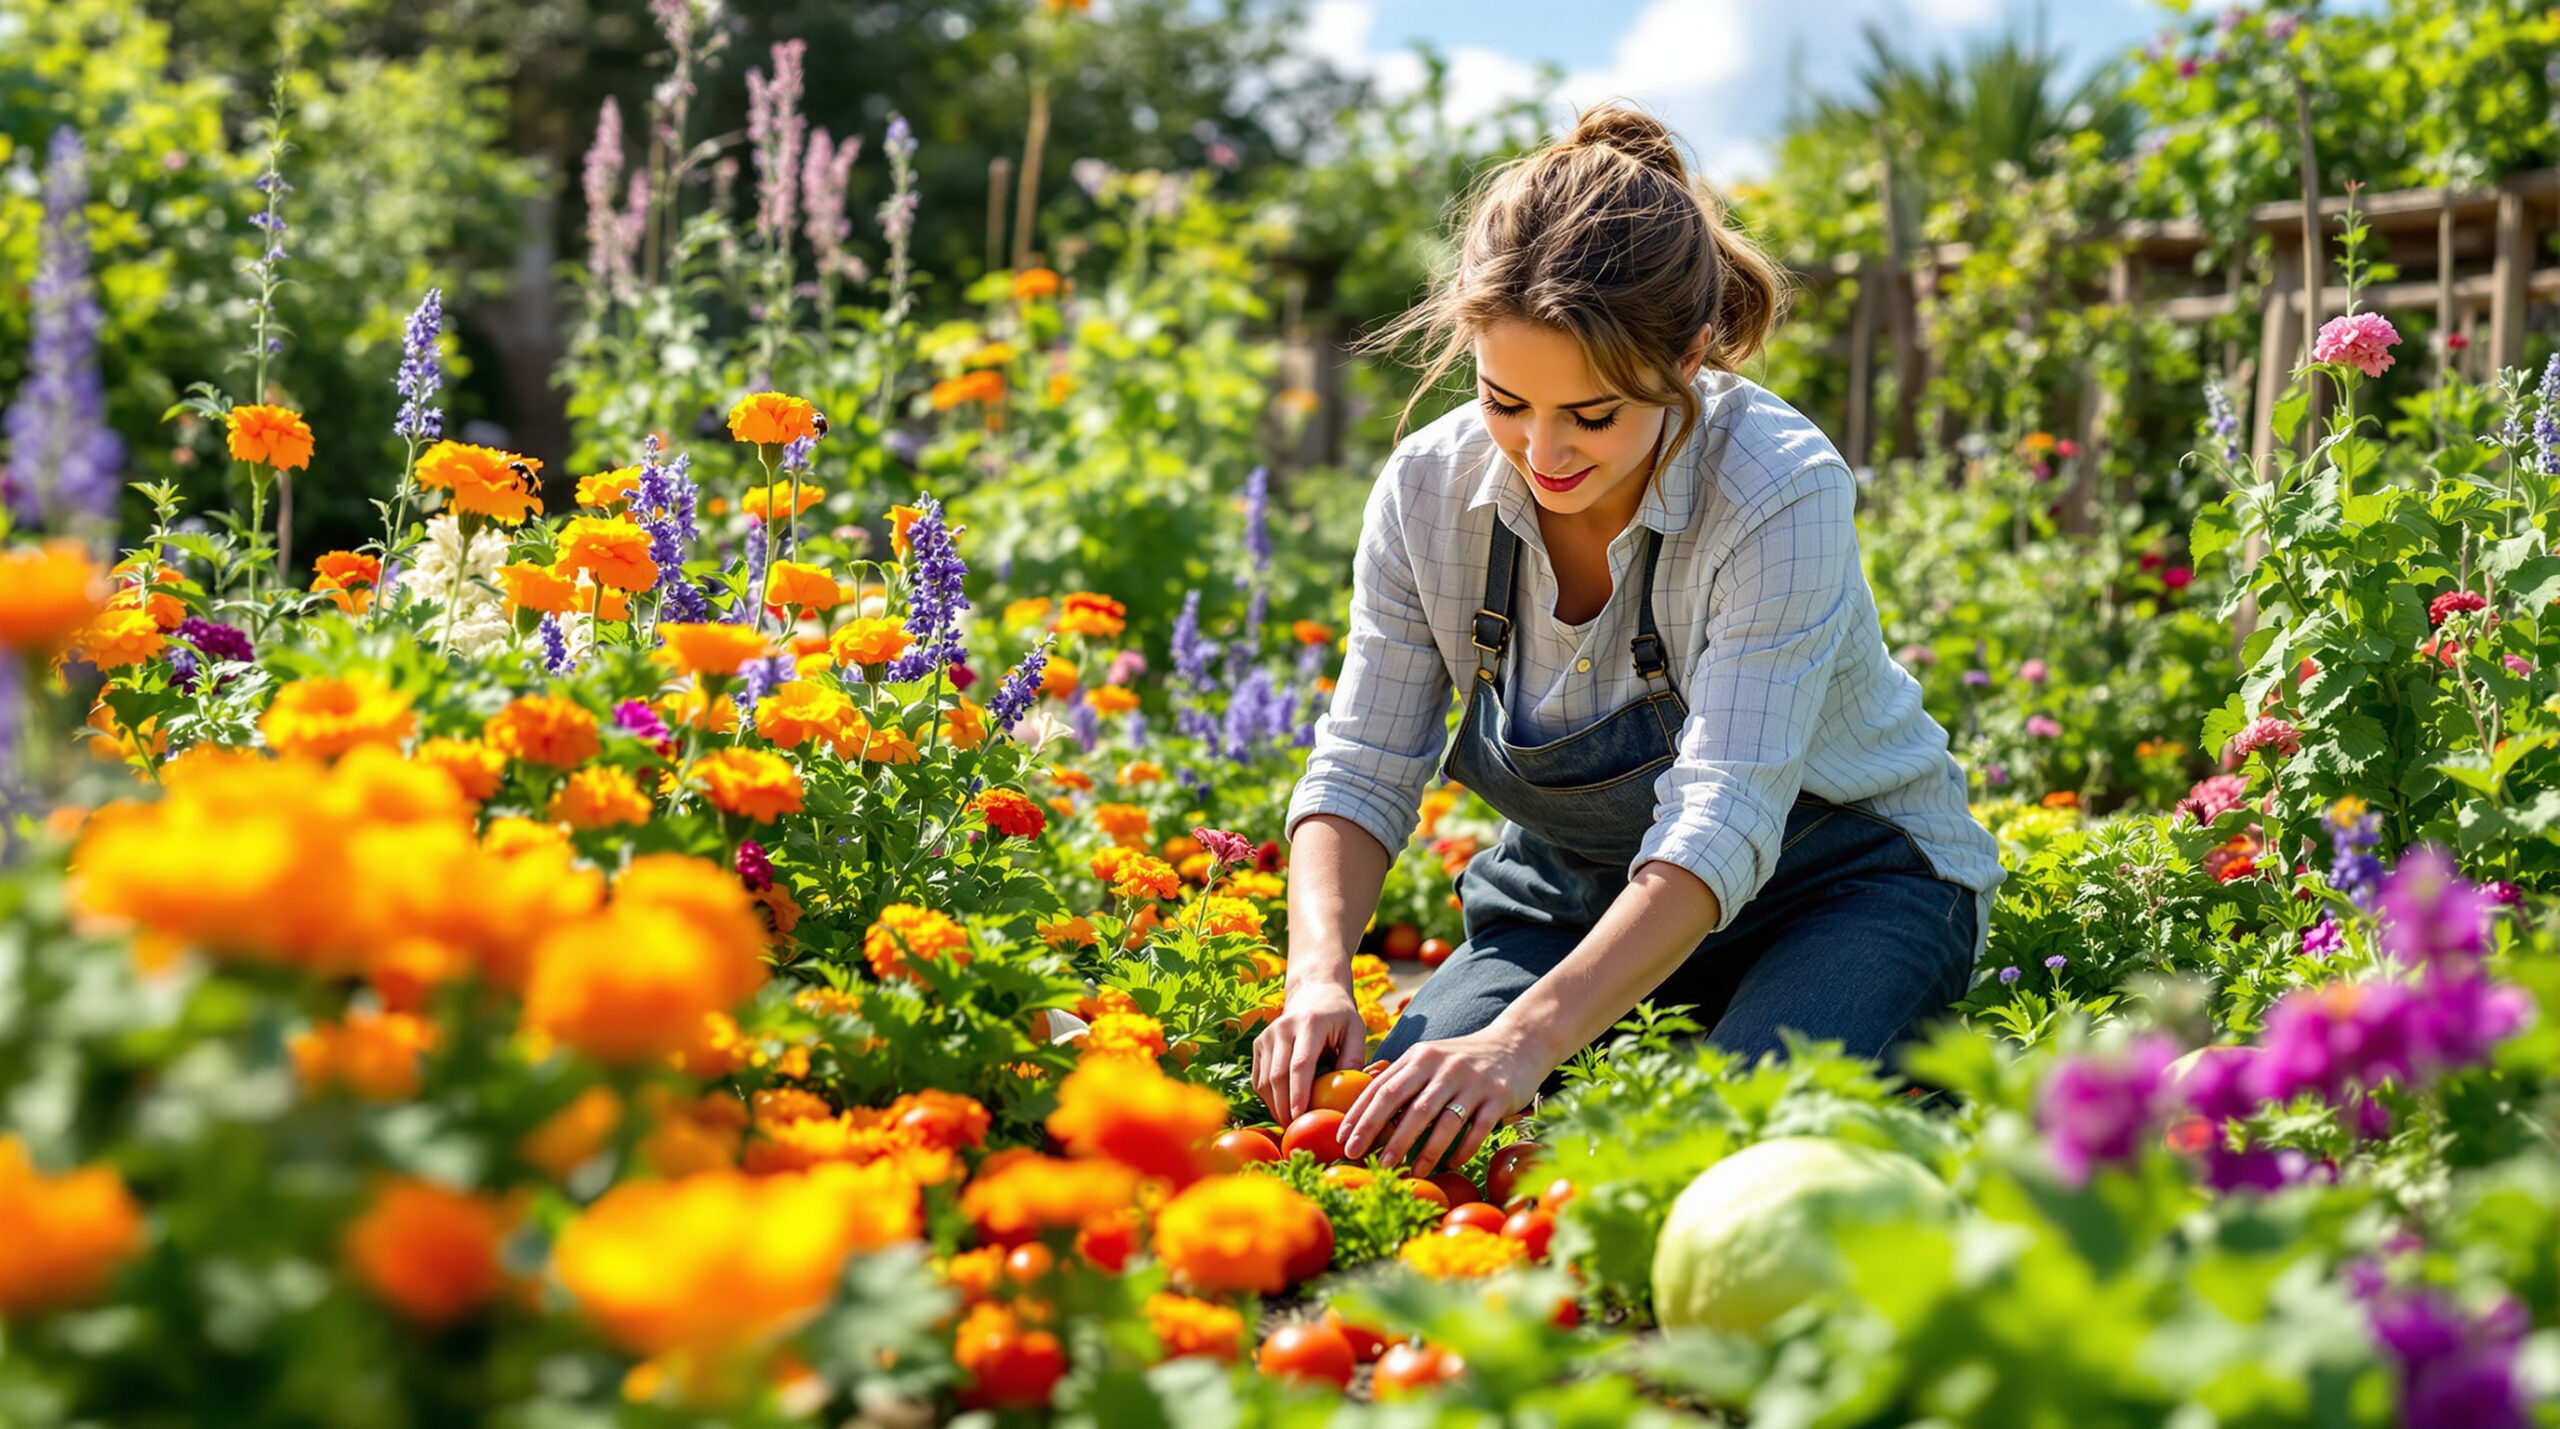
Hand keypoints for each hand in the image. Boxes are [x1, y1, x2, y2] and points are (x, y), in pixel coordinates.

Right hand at [1251, 982, 1368, 1123]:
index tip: (1301, 1117)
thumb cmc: (1340, 1017)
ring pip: (1264, 1080)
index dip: (1299, 1093)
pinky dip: (1269, 1098)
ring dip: (1275, 1106)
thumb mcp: (1355, 1030)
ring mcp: (1267, 1036)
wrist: (1313, 992)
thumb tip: (1353, 1089)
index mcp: (1309, 1025)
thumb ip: (1354, 1056)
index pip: (1300, 1064)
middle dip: (1285, 1107)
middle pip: (1278, 1076)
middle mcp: (1283, 1029)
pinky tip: (1282, 1110)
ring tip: (1290, 1125)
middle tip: (1296, 1132)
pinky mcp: (1259, 1044)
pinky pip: (1259, 1078)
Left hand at [1338, 1026, 1541, 1175]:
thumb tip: (1362, 1108)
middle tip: (1361, 1157)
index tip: (1343, 1139)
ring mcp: (1472, 1082)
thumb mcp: (1429, 1057)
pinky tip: (1448, 1165)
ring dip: (1421, 1150)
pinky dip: (1461, 1149)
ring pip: (1441, 1120)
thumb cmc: (1463, 1059)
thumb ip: (1401, 1077)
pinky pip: (1476, 1129)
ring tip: (1405, 1170)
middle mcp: (1443, 1067)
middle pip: (1407, 1104)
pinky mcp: (1497, 1097)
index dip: (1360, 1115)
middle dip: (1381, 1134)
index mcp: (1420, 1057)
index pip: (1383, 1088)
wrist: (1516, 1043)